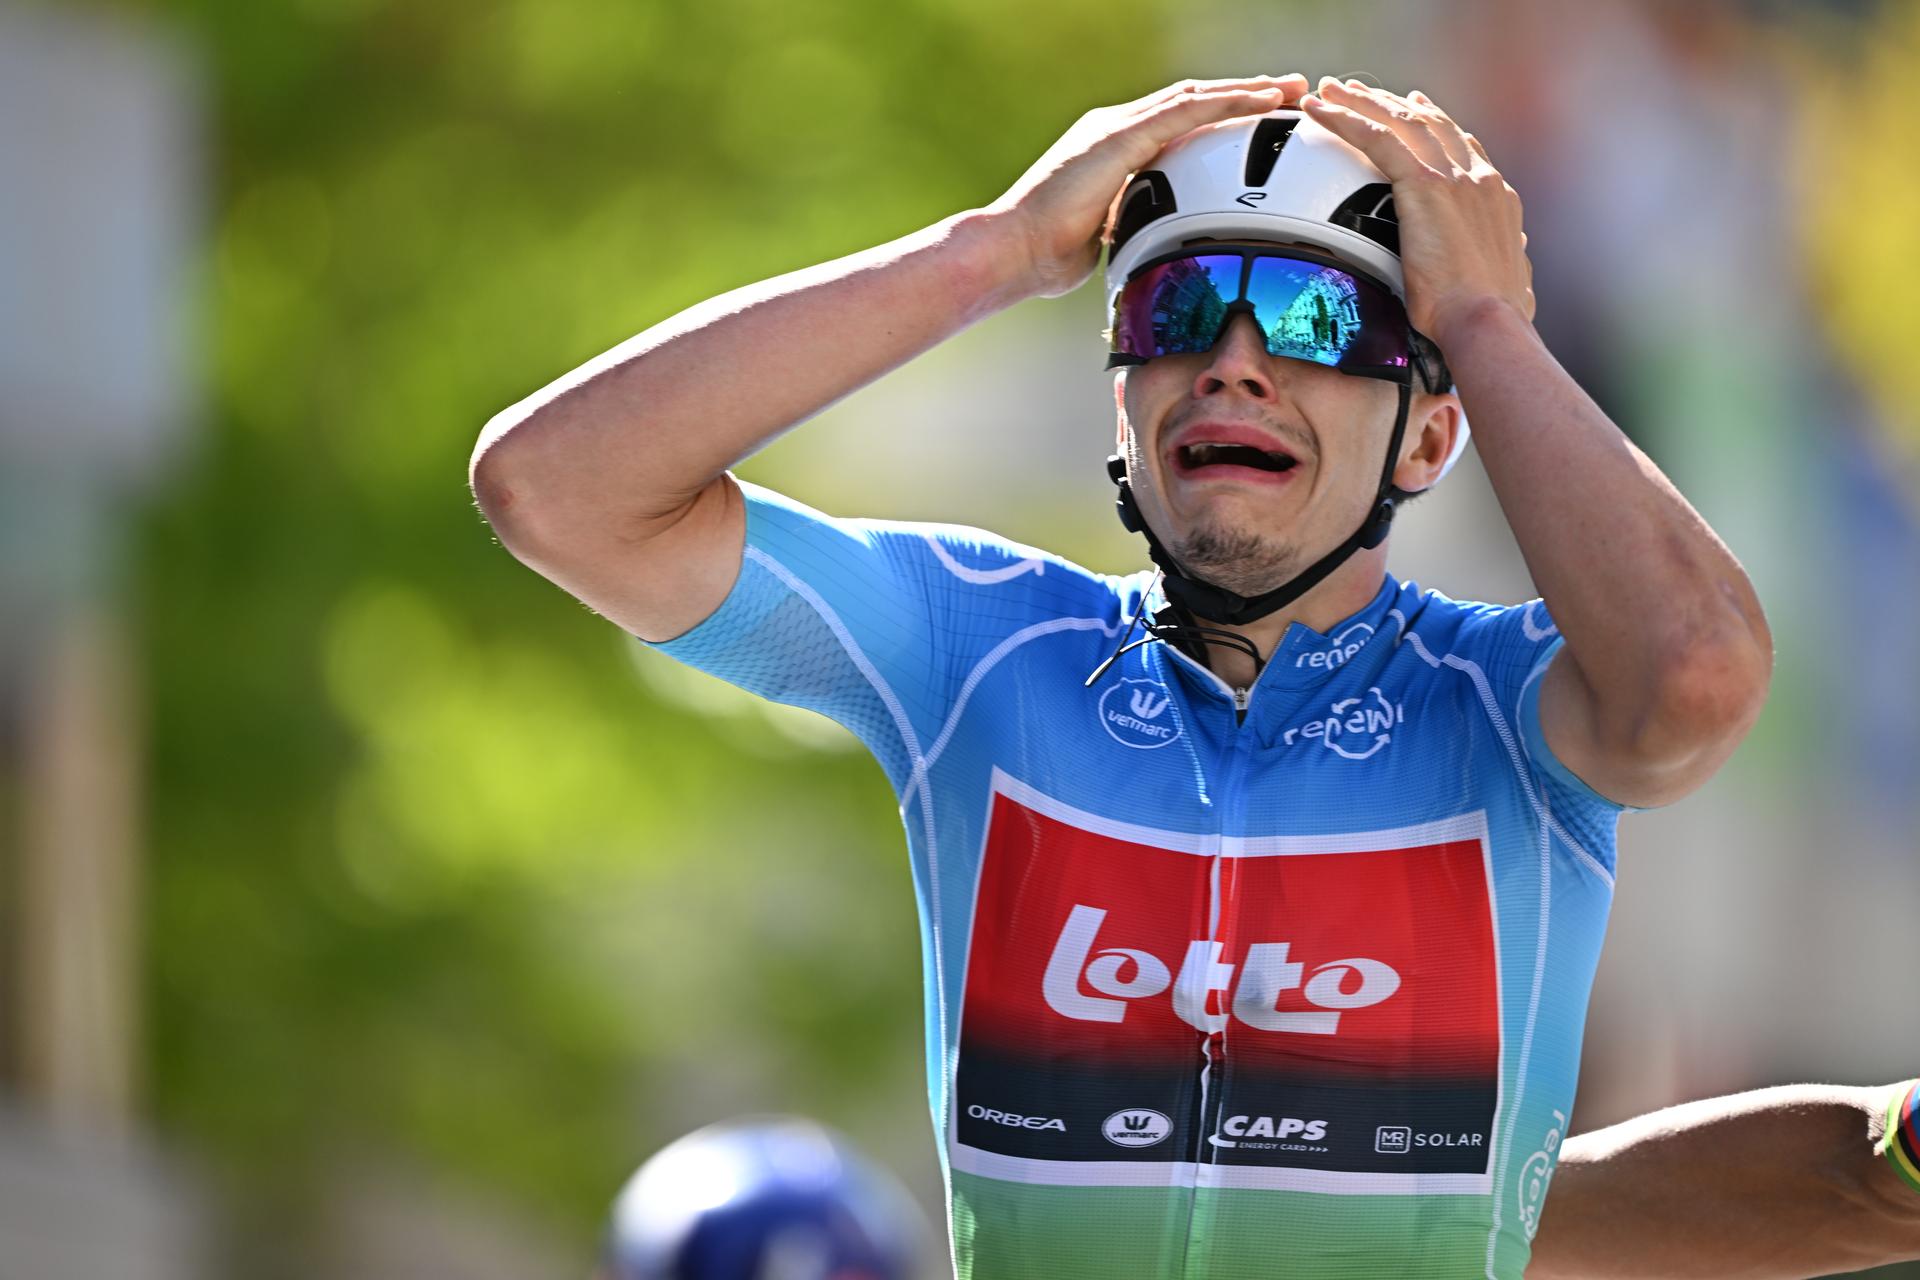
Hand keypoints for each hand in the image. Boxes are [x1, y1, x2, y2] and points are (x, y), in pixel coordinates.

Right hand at [986, 75, 1309, 299]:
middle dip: (1243, 95)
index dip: (1218, 118)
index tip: (1257, 123)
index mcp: (1112, 150)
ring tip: (1290, 88)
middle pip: (1192, 101)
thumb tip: (1149, 250)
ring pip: (1196, 97)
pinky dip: (1230, 103)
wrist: (1014, 250)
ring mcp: (1117, 127)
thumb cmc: (1046, 256)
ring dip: (1248, 91)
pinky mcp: (1120, 136)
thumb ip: (1128, 230)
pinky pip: (1187, 111)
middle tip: (1289, 92)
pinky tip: (1264, 101)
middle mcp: (1116, 127)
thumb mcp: (1103, 238)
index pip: (1175, 124)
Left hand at [1301, 79, 1533, 345]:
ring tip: (1330, 90)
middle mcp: (1478, 178)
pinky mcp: (1426, 186)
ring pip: (1401, 123)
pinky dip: (1346, 119)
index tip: (1418, 109)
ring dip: (1362, 102)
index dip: (1437, 124)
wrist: (1485, 321)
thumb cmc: (1488, 319)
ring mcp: (1454, 178)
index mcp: (1495, 198)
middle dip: (1393, 104)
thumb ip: (1507, 264)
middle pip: (1430, 125)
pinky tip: (1320, 110)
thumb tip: (1518, 267)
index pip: (1463, 147)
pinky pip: (1378, 139)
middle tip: (1362, 91)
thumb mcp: (1506, 284)